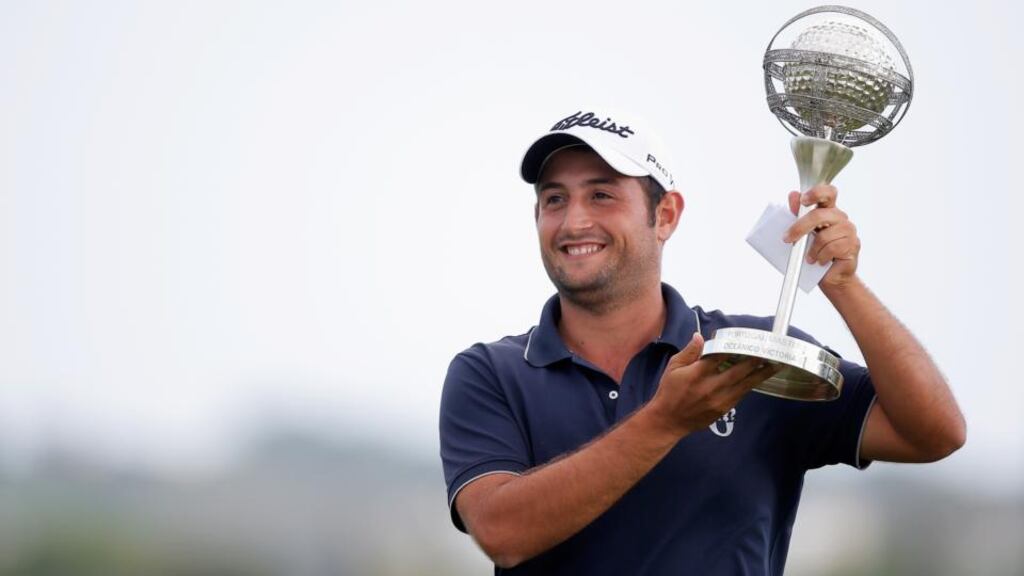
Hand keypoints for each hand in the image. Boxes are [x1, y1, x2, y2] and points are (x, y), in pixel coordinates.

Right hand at [645, 333, 780, 436]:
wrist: (668, 421)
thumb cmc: (669, 392)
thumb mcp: (673, 368)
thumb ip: (689, 352)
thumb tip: (700, 336)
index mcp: (697, 374)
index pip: (720, 356)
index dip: (734, 346)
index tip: (746, 340)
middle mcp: (710, 387)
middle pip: (738, 371)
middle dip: (755, 361)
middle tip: (769, 351)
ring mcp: (718, 399)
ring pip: (744, 384)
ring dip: (761, 374)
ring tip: (776, 365)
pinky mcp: (723, 409)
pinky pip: (741, 395)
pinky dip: (750, 385)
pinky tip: (759, 378)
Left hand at [784, 184, 860, 289]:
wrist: (831, 276)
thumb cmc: (817, 253)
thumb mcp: (803, 233)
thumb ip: (798, 214)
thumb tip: (793, 195)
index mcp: (829, 211)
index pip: (828, 193)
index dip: (817, 193)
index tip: (803, 200)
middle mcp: (840, 218)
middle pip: (820, 215)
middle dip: (800, 227)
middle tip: (787, 238)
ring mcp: (849, 231)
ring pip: (825, 235)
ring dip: (812, 249)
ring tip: (809, 258)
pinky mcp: (853, 245)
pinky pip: (833, 248)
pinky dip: (822, 256)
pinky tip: (820, 261)